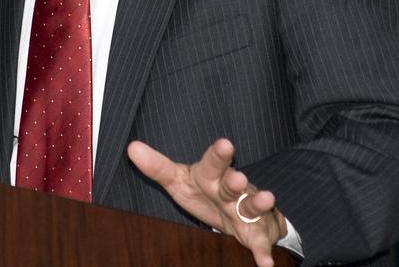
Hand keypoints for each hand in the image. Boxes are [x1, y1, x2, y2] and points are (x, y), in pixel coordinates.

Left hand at [128, 138, 285, 266]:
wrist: (243, 210)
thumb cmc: (206, 191)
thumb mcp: (180, 180)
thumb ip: (158, 167)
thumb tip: (132, 148)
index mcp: (212, 176)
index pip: (213, 162)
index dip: (219, 154)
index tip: (225, 144)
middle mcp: (231, 189)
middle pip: (233, 184)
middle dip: (236, 182)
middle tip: (237, 178)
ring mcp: (246, 210)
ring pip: (252, 206)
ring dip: (258, 204)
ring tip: (267, 199)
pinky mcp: (256, 232)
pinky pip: (260, 243)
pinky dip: (263, 252)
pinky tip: (265, 263)